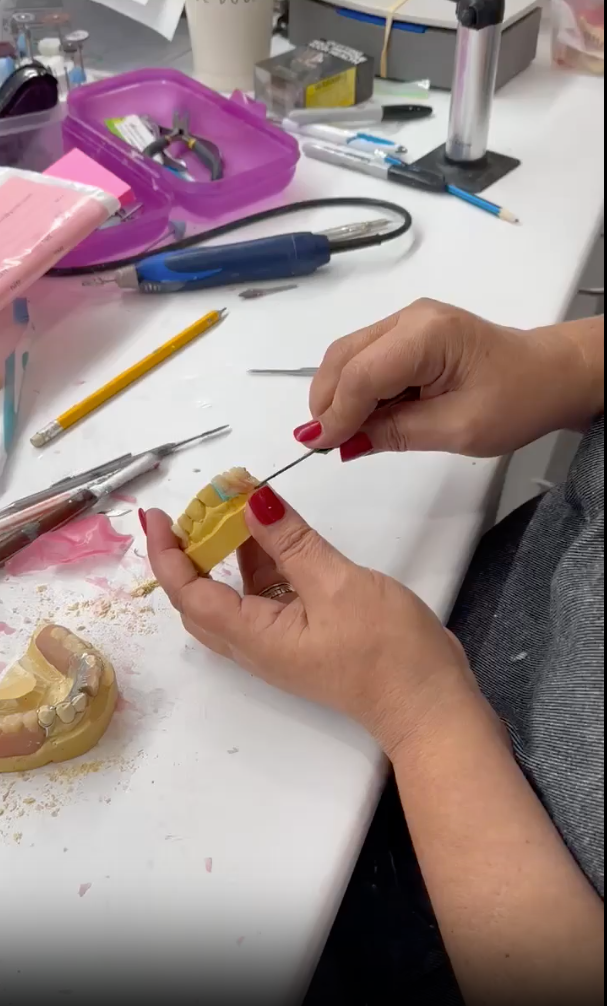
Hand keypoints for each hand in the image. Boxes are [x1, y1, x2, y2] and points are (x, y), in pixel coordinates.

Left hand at [146, 487, 475, 756]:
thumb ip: (291, 543)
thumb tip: (252, 503)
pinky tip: (274, 532)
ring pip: (235, 595)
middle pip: (201, 597)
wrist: (428, 701)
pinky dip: (262, 563)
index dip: (167, 553)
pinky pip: (265, 597)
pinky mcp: (302, 636)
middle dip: (190, 550)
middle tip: (198, 507)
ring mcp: (279, 642)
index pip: (189, 593)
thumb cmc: (386, 650)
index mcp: (253, 636)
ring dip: (228, 553)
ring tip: (237, 506)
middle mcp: (256, 644)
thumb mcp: (337, 584)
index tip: (158, 515)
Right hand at [292, 299, 600, 459]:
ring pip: (348, 355)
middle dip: (327, 401)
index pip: (361, 374)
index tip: (320, 449)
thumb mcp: (458, 429)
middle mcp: (409, 317)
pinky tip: (365, 417)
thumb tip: (342, 443)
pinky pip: (365, 357)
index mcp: (427, 334)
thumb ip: (395, 433)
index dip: (336, 414)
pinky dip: (355, 389)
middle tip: (326, 444)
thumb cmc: (517, 401)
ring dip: (338, 395)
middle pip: (343, 356)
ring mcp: (407, 321)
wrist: (551, 374)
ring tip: (345, 434)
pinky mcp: (407, 333)